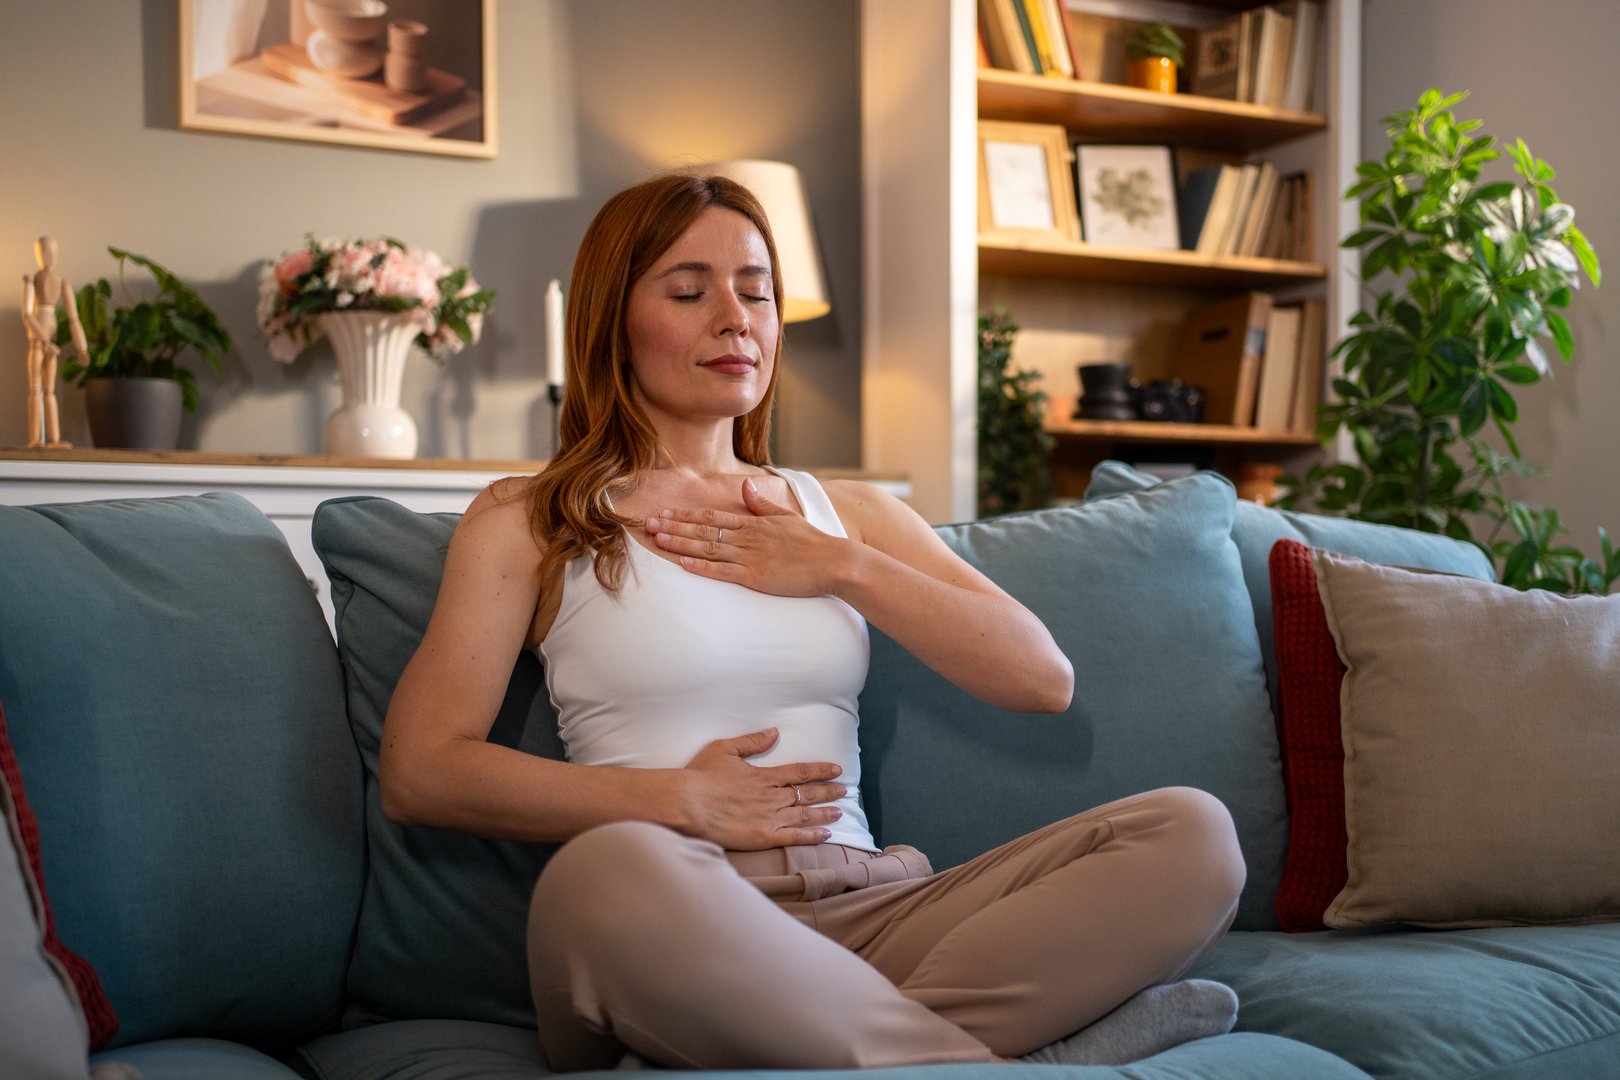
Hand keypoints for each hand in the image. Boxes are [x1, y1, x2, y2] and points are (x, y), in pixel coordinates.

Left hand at [646, 478, 849, 596]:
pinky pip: (723, 571)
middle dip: (674, 526)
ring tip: (658, 538)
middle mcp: (747, 537)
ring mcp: (750, 557)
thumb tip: (744, 487)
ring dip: (680, 543)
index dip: (686, 514)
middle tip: (648, 522)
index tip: (665, 511)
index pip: (712, 516)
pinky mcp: (756, 577)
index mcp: (753, 523)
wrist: (834, 562)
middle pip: (703, 529)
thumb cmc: (813, 542)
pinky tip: (683, 562)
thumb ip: (762, 504)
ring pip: (708, 547)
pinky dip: (702, 566)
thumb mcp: (786, 517)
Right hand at [679, 727, 846, 849]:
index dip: (820, 770)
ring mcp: (769, 817)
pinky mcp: (763, 837)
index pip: (800, 771)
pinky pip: (793, 837)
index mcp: (764, 776)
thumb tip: (774, 732)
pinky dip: (812, 835)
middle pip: (807, 792)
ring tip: (840, 812)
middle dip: (829, 791)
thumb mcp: (724, 749)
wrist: (687, 803)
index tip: (836, 769)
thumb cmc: (700, 776)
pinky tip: (826, 834)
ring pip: (805, 814)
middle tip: (845, 790)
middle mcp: (771, 796)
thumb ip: (752, 742)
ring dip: (825, 813)